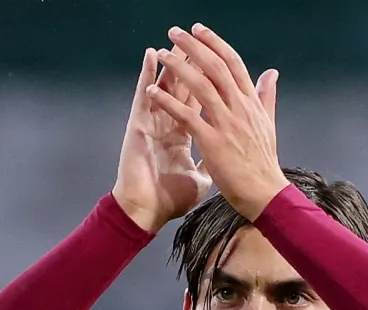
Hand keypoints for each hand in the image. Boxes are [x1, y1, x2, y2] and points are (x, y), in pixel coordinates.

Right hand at [112, 45, 211, 232]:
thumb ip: (213, 161)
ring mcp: (153, 123)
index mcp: (185, 135)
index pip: (201, 101)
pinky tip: (151, 55)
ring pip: (167, 84)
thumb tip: (228, 157)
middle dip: (195, 62)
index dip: (210, 81)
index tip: (220, 62)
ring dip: (174, 61)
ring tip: (180, 38)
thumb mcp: (202, 179)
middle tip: (201, 38)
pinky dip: (147, 74)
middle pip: (186, 86)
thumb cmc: (169, 200)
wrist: (147, 214)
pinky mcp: (139, 126)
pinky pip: (144, 95)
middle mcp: (170, 124)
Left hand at [148, 24, 285, 219]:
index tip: (199, 30)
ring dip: (178, 68)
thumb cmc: (264, 164)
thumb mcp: (268, 125)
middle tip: (174, 32)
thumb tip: (271, 73)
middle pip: (216, 67)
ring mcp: (227, 124)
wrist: (265, 195)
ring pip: (201, 85)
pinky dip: (168, 102)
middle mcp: (240, 108)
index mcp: (251, 103)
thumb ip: (267, 97)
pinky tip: (152, 91)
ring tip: (161, 54)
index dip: (215, 44)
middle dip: (194, 46)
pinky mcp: (213, 142)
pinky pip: (186, 116)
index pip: (233, 64)